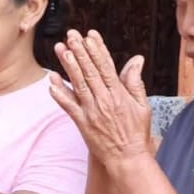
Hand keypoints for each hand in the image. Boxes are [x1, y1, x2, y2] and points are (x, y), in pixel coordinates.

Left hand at [49, 30, 153, 168]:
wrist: (127, 157)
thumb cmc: (136, 132)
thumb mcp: (142, 105)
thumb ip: (135, 82)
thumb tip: (136, 59)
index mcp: (120, 94)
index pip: (106, 66)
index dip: (97, 49)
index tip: (90, 35)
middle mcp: (105, 100)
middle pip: (90, 71)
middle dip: (80, 51)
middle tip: (71, 35)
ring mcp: (92, 111)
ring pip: (78, 84)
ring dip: (68, 66)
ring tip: (60, 49)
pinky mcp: (82, 123)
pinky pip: (68, 106)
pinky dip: (59, 93)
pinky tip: (51, 80)